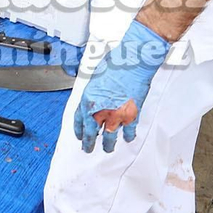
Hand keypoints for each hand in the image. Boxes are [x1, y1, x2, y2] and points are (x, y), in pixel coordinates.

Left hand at [72, 22, 170, 153]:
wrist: (133, 63)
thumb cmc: (115, 64)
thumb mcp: (95, 78)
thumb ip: (94, 93)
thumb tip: (95, 99)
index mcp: (88, 100)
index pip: (80, 121)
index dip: (79, 130)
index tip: (79, 136)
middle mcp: (99, 111)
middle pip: (91, 133)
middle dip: (89, 143)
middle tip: (87, 149)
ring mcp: (115, 115)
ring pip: (110, 136)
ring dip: (108, 145)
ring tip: (107, 149)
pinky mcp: (131, 116)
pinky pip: (129, 131)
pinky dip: (129, 136)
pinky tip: (128, 138)